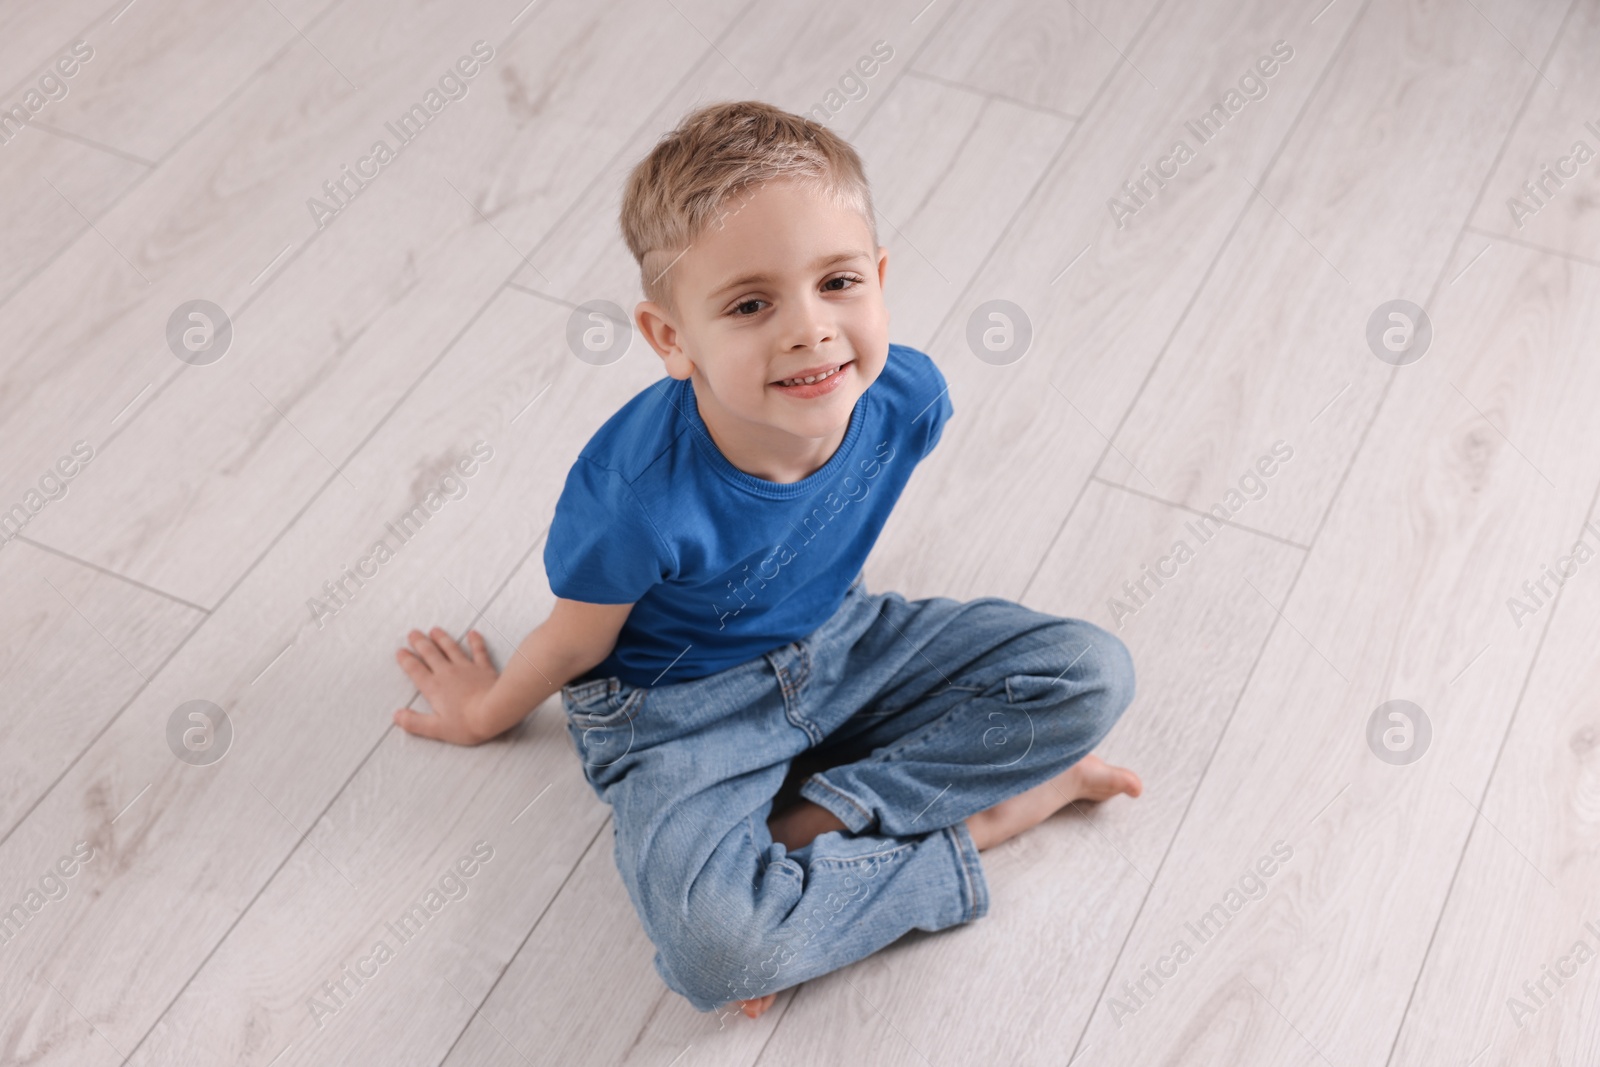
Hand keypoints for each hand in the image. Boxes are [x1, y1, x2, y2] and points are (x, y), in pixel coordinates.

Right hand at [393, 627, 497, 744]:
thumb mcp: (436, 728)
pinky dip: (475, 641)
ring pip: (451, 648)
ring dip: (442, 638)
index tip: (400, 651)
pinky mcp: (484, 667)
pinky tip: (473, 633)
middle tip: (413, 633)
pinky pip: (478, 650)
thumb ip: (414, 722)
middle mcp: (447, 673)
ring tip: (434, 630)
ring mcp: (466, 667)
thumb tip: (397, 716)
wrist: (495, 711)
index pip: (416, 670)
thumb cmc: (467, 723)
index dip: (406, 660)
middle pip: (430, 654)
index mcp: (434, 687)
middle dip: (420, 643)